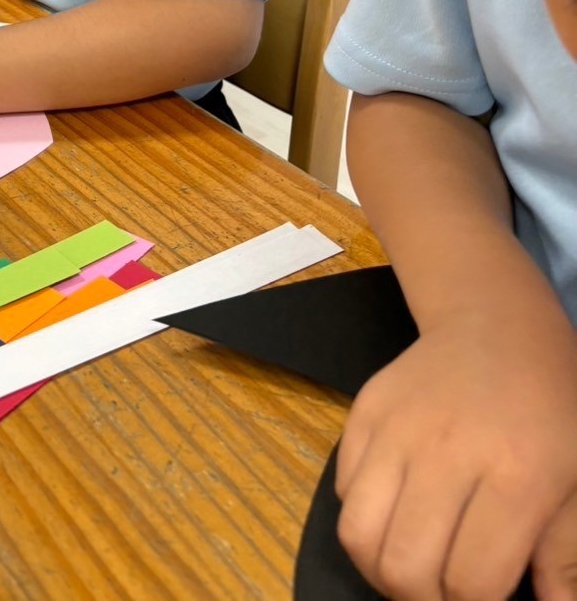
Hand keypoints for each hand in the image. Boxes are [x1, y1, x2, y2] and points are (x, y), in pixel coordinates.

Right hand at [336, 307, 576, 599]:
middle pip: (405, 568)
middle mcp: (445, 452)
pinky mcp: (363, 412)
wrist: (496, 325)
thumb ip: (565, 559)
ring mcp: (396, 428)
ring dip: (382, 568)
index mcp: (514, 477)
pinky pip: (342, 491)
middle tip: (446, 592)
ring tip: (413, 566)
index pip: (472, 582)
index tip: (486, 600)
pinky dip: (365, 518)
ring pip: (358, 536)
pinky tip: (399, 513)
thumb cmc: (549, 408)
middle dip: (423, 600)